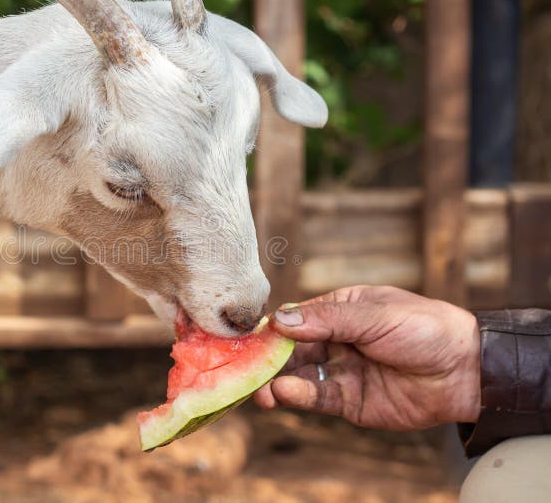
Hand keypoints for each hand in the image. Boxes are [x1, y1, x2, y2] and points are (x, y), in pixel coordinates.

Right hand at [254, 285, 480, 429]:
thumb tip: (279, 320)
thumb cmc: (425, 329)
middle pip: (292, 350)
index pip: (298, 319)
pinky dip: (299, 397)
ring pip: (300, 377)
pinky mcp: (350, 402)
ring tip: (262, 390)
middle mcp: (337, 341)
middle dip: (268, 360)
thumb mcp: (375, 315)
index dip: (273, 329)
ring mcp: (342, 372)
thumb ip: (326, 320)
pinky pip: (318, 399)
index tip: (248, 338)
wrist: (467, 371)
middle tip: (245, 369)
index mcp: (341, 311)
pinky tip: (284, 393)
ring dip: (277, 382)